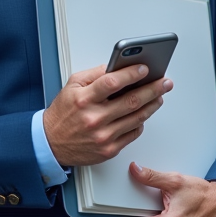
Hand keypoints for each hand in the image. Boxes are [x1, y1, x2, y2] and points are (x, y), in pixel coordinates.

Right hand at [42, 64, 171, 167]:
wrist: (51, 143)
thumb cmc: (63, 113)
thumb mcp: (72, 85)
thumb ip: (95, 74)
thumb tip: (117, 67)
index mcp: (84, 99)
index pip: (113, 82)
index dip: (132, 73)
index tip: (145, 68)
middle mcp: (94, 118)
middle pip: (131, 101)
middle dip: (152, 89)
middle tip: (164, 82)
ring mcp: (103, 136)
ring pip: (137, 118)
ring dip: (152, 105)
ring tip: (159, 95)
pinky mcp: (109, 150)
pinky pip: (132, 133)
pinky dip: (140, 122)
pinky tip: (143, 113)